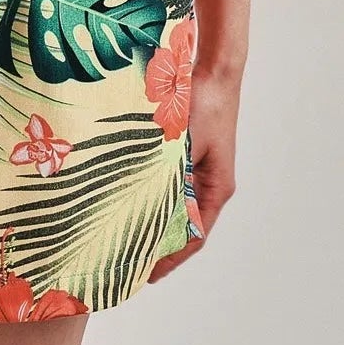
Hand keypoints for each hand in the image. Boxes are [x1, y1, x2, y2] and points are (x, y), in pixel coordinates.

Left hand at [149, 58, 241, 280]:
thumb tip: (141, 200)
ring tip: (126, 237)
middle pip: (184, 225)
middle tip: (129, 261)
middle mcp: (210, 184)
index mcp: (216, 188)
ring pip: (175, 206)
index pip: (194, 236)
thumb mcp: (182, 141)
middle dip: (159, 244)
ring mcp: (200, 171)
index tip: (146, 273)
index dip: (170, 257)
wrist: (214, 71)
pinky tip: (132, 200)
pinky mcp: (188, 156)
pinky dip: (154, 197)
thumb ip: (167, 171)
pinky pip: (170, 186)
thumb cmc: (204, 104)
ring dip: (154, 221)